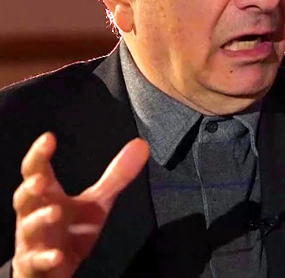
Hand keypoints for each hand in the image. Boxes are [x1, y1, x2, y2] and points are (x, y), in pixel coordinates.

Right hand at [12, 132, 148, 277]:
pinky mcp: (36, 266)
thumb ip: (117, 175)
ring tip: (55, 211)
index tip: (49, 138)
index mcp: (48, 194)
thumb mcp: (98, 201)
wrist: (56, 269)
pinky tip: (57, 255)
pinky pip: (36, 262)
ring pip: (28, 228)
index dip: (39, 154)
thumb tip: (140, 144)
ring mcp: (33, 241)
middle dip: (30, 187)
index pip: (37, 169)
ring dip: (39, 219)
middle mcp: (34, 214)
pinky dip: (45, 258)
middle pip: (25, 197)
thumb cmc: (72, 229)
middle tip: (41, 179)